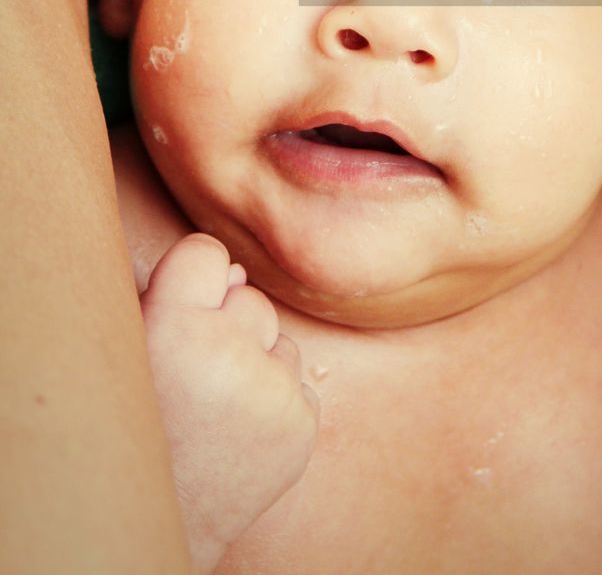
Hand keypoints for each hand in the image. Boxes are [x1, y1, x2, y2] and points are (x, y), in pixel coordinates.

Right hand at [140, 234, 318, 574]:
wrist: (158, 520)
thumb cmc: (134, 423)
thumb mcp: (128, 353)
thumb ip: (172, 299)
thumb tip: (239, 271)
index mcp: (174, 327)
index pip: (207, 253)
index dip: (193, 279)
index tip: (179, 309)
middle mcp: (229, 354)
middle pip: (249, 297)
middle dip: (227, 326)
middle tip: (191, 375)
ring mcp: (272, 393)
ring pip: (280, 339)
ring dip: (255, 362)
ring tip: (214, 407)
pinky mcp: (302, 426)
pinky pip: (298, 381)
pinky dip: (275, 400)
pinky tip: (239, 431)